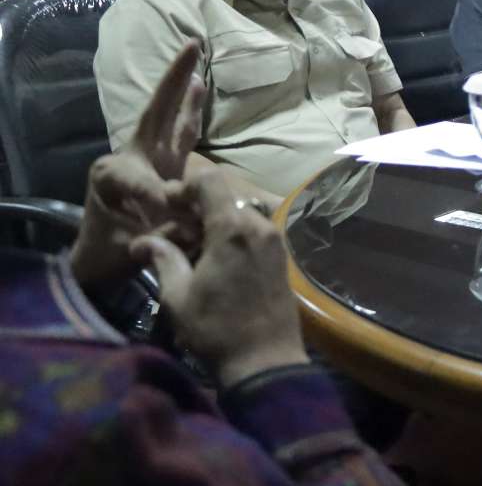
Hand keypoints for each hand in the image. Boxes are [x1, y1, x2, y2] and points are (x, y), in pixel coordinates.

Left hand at [70, 42, 205, 287]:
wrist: (99, 262)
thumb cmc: (110, 254)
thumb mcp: (132, 247)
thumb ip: (165, 231)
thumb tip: (199, 218)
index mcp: (112, 175)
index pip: (146, 178)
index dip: (163, 201)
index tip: (177, 221)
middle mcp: (126, 156)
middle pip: (155, 113)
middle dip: (172, 81)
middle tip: (191, 45)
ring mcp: (144, 158)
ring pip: (166, 116)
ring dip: (181, 85)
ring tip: (193, 52)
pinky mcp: (159, 164)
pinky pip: (179, 132)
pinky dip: (189, 110)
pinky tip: (198, 87)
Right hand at [132, 168, 308, 388]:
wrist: (265, 361)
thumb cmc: (216, 329)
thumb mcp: (178, 295)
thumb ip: (163, 258)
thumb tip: (141, 242)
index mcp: (233, 228)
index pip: (209, 181)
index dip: (183, 188)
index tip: (165, 209)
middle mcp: (259, 225)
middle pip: (223, 198)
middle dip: (194, 211)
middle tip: (169, 236)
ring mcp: (274, 239)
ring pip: (238, 215)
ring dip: (212, 225)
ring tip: (187, 252)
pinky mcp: (281, 255)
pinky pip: (252, 231)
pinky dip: (230, 236)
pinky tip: (212, 261)